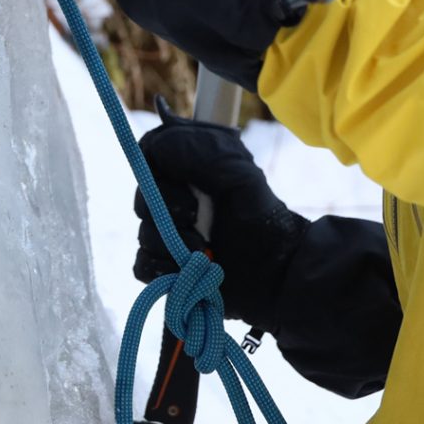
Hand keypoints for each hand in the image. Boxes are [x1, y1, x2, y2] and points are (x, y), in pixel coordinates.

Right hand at [133, 99, 308, 329]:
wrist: (280, 276)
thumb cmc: (265, 222)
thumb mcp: (242, 177)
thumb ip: (203, 153)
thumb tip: (156, 146)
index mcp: (189, 172)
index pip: (149, 158)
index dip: (156, 171)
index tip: (182, 184)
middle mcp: (175, 201)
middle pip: (143, 199)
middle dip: (168, 213)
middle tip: (196, 219)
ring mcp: (169, 235)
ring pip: (143, 234)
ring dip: (171, 244)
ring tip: (203, 251)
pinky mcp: (167, 268)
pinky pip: (143, 266)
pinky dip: (161, 269)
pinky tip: (187, 270)